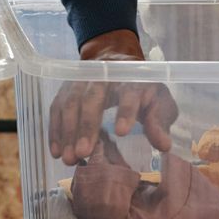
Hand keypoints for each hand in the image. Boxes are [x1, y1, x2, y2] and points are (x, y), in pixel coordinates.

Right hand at [48, 28, 179, 165]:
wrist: (115, 60)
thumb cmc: (142, 88)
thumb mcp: (159, 102)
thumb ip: (160, 122)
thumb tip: (163, 146)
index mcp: (132, 79)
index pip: (128, 92)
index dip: (125, 110)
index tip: (121, 132)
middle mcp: (103, 77)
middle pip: (92, 98)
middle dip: (86, 126)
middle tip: (83, 153)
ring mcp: (81, 81)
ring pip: (70, 103)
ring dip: (67, 131)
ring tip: (68, 158)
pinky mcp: (66, 89)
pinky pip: (57, 108)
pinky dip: (55, 130)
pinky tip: (55, 150)